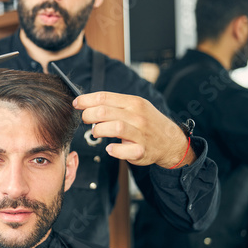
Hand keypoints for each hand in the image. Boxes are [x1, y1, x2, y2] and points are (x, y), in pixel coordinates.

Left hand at [73, 92, 195, 167]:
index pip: (104, 97)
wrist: (170, 141)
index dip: (86, 100)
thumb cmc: (147, 123)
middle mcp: (137, 116)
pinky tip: (110, 148)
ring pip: (115, 127)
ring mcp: (140, 134)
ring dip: (99, 130)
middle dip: (88, 116)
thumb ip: (114, 104)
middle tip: (85, 120)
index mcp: (133, 102)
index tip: (76, 104)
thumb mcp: (134, 107)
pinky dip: (113, 150)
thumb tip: (88, 103)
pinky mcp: (142, 151)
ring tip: (96, 132)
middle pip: (105, 112)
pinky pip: (124, 150)